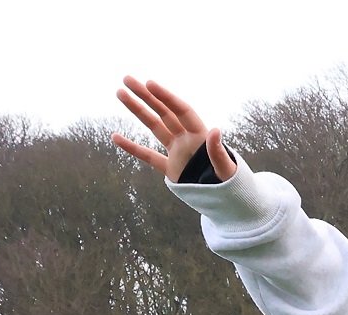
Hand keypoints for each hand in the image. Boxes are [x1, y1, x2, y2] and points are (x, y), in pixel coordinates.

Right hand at [112, 77, 237, 182]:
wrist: (229, 202)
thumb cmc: (233, 185)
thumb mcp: (227, 169)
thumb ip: (218, 152)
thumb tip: (215, 130)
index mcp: (201, 137)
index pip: (181, 111)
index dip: (166, 97)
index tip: (149, 84)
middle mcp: (187, 140)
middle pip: (164, 113)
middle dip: (146, 96)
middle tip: (127, 79)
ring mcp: (177, 152)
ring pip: (153, 127)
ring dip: (137, 110)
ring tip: (120, 93)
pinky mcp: (170, 169)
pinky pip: (147, 156)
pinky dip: (132, 147)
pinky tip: (115, 136)